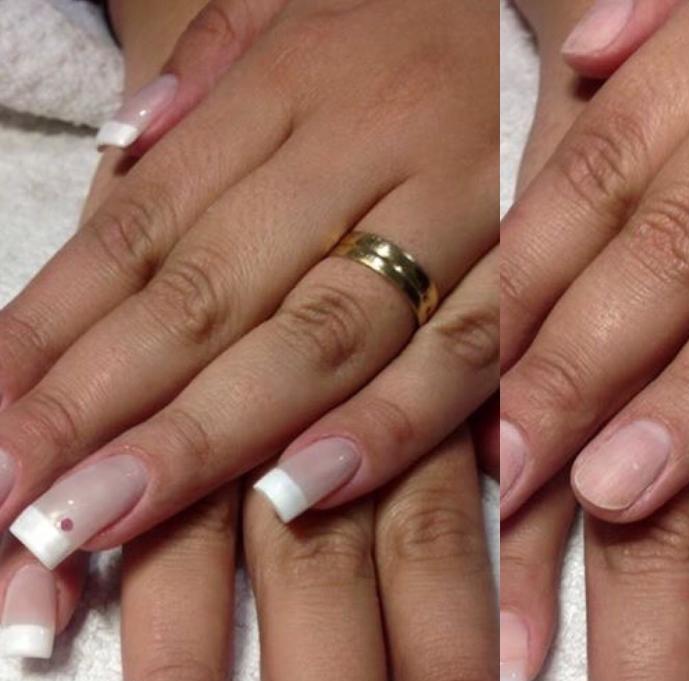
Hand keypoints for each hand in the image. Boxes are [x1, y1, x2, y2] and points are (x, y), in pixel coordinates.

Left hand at [0, 0, 497, 571]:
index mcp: (287, 86)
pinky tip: (298, 495)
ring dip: (205, 439)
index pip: (141, 229)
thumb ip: (212, 80)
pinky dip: (387, 427)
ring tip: (99, 518)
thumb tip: (122, 149)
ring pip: (314, 338)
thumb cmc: (430, 21)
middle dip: (96, 409)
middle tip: (8, 504)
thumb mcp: (307, 8)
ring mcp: (454, 210)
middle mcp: (358, 149)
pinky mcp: (533, 266)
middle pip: (206, 296)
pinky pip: (461, 354)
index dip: (48, 337)